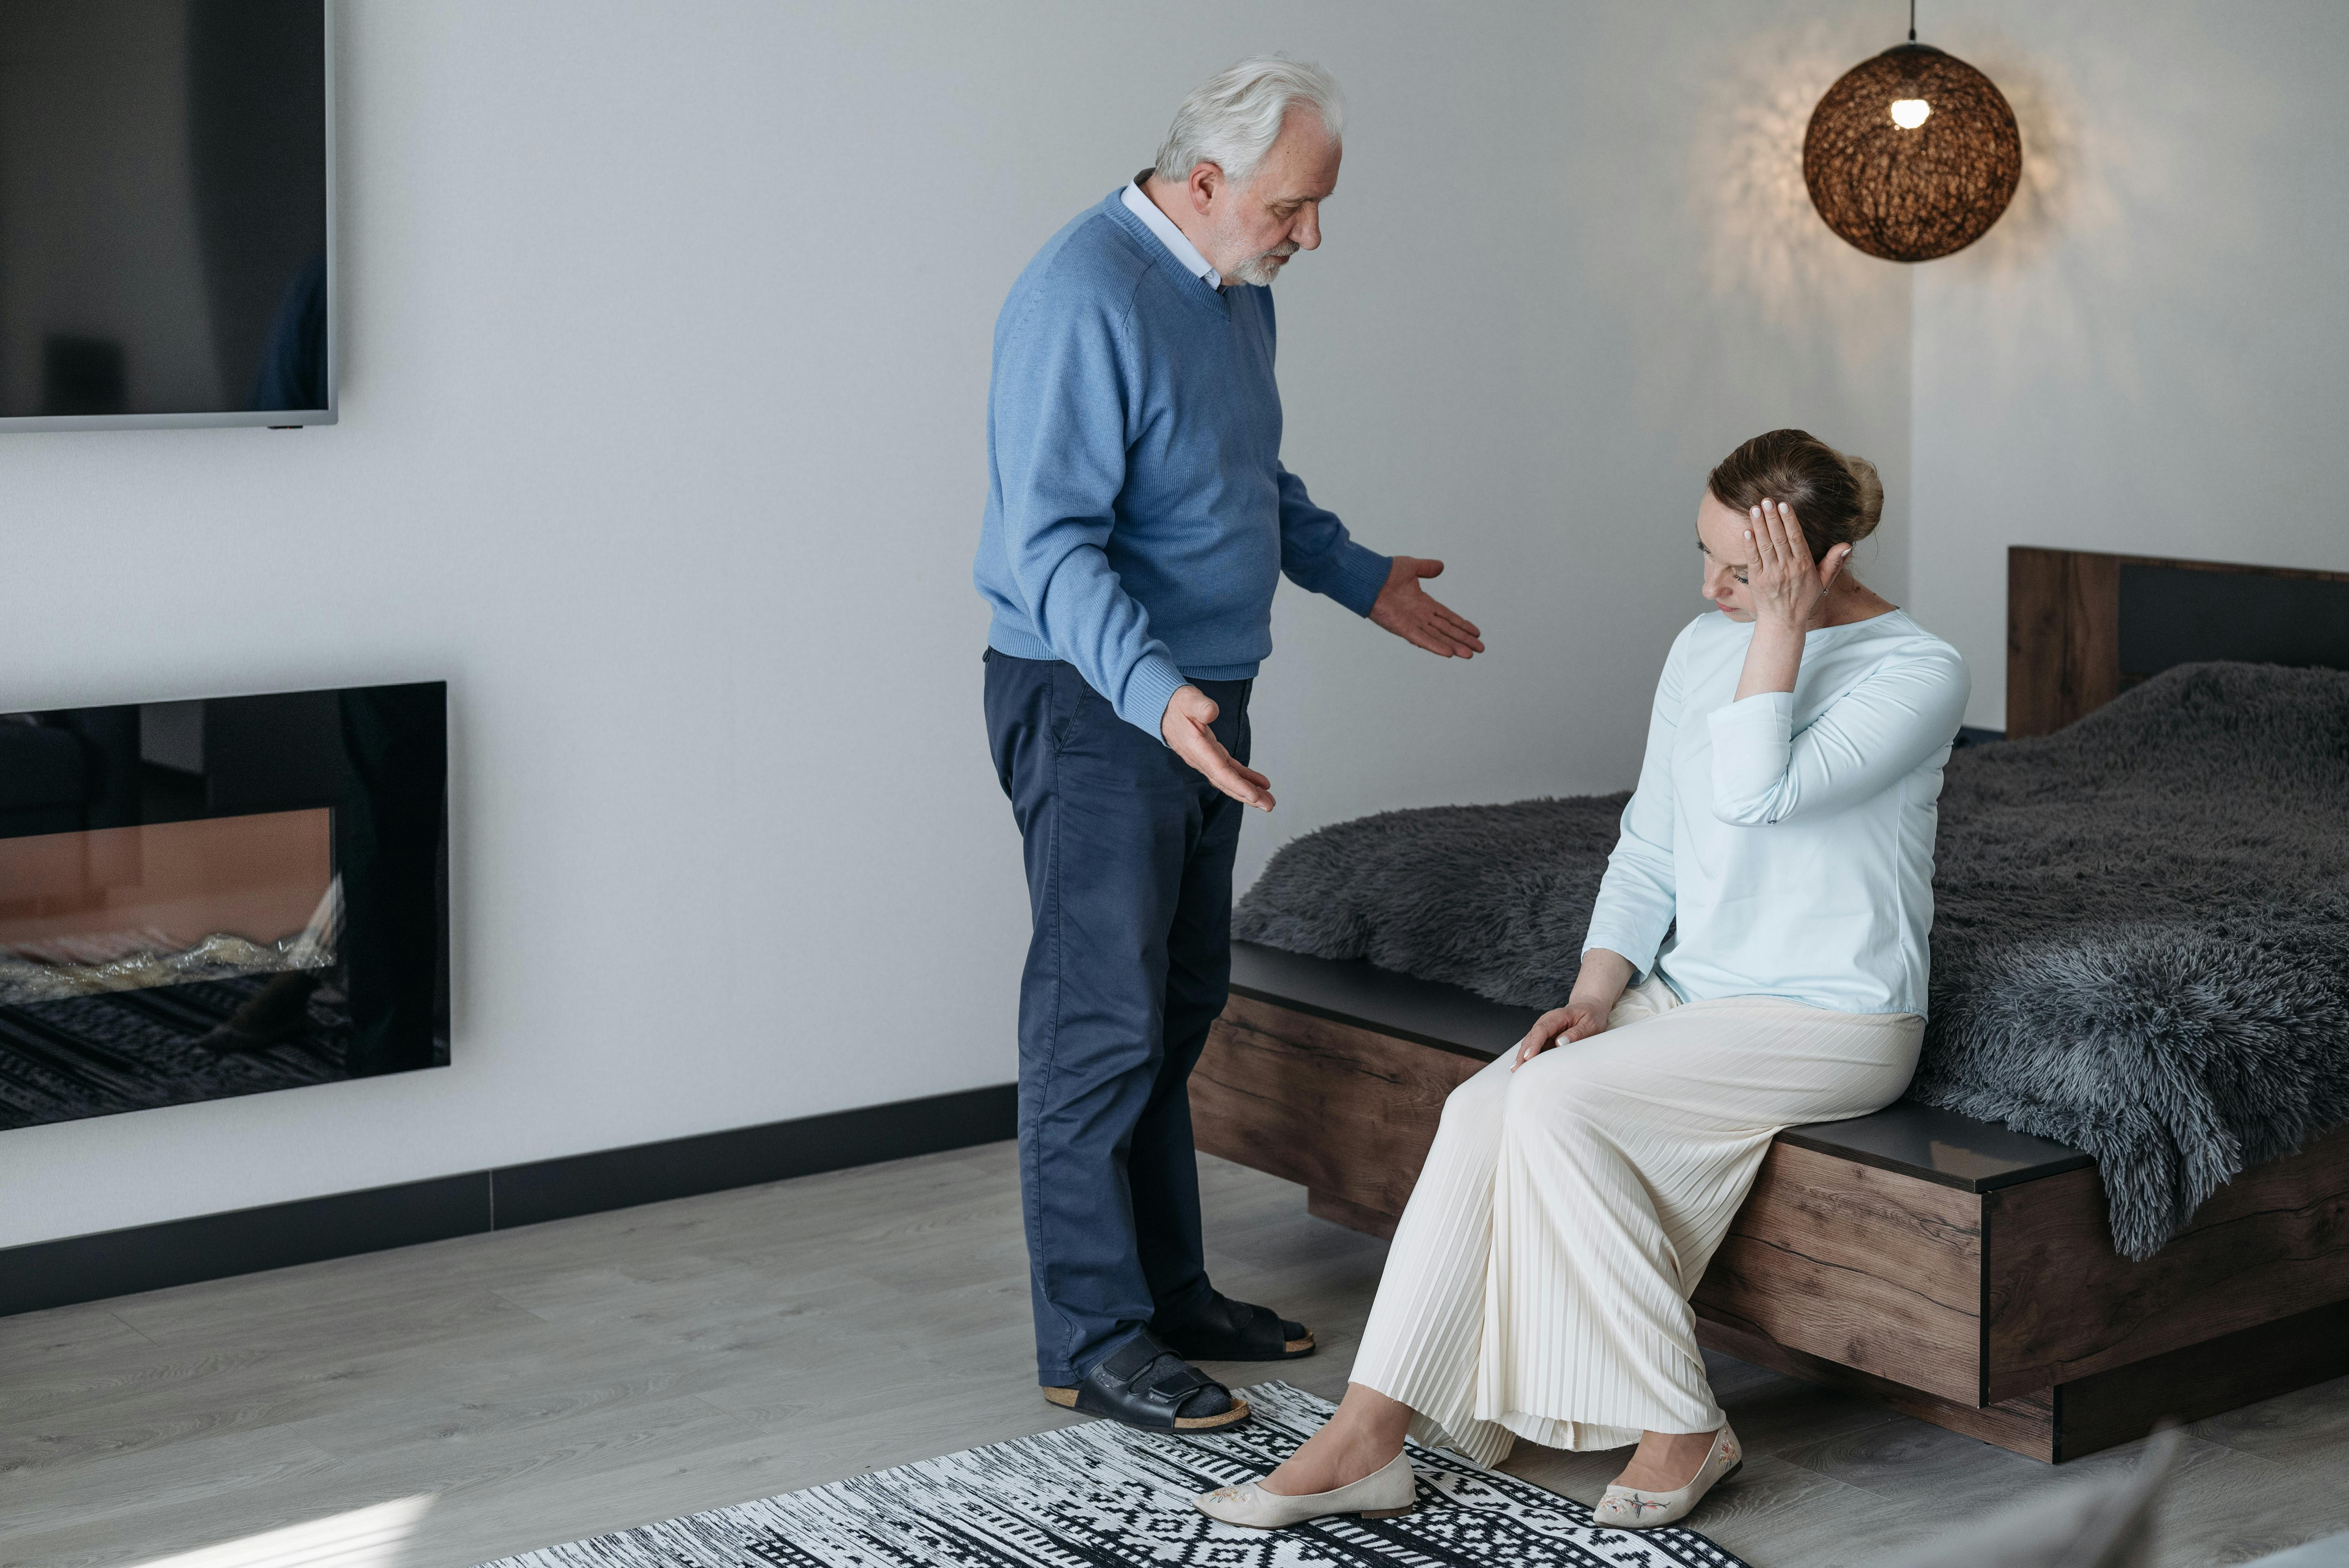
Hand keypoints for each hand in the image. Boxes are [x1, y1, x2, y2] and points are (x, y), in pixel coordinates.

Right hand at [1161, 684, 1274, 810]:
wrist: (1164, 710)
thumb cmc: (1177, 704)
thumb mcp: (1188, 699)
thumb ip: (1200, 706)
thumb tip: (1211, 712)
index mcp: (1197, 748)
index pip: (1219, 771)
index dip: (1237, 785)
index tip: (1254, 796)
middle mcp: (1202, 759)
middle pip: (1226, 782)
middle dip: (1247, 796)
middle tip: (1268, 806)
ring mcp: (1207, 760)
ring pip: (1229, 780)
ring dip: (1249, 792)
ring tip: (1268, 802)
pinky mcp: (1213, 756)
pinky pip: (1230, 771)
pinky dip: (1246, 778)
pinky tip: (1261, 784)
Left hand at [1370, 557, 1484, 658]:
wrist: (1368, 577)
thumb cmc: (1384, 572)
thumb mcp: (1411, 567)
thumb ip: (1426, 568)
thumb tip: (1441, 567)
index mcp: (1423, 603)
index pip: (1447, 616)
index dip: (1462, 624)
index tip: (1476, 632)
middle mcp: (1419, 615)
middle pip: (1446, 630)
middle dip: (1463, 639)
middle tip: (1479, 649)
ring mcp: (1411, 623)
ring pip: (1437, 637)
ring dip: (1454, 645)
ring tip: (1469, 655)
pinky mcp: (1402, 627)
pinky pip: (1421, 638)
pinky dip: (1434, 646)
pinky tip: (1448, 653)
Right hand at [1512, 997, 1609, 1068]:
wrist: (1589, 1007)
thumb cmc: (1591, 1015)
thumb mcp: (1590, 1024)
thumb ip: (1576, 1033)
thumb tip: (1560, 1043)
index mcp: (1557, 1016)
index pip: (1541, 1030)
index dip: (1534, 1044)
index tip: (1529, 1057)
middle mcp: (1547, 1022)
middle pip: (1531, 1037)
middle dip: (1523, 1053)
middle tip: (1517, 1069)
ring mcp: (1545, 1030)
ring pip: (1530, 1043)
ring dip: (1522, 1056)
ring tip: (1516, 1070)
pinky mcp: (1546, 1037)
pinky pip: (1535, 1047)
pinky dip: (1528, 1056)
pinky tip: (1522, 1066)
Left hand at [1743, 500, 1849, 634]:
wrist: (1784, 622)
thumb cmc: (1803, 600)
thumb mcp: (1823, 582)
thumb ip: (1833, 562)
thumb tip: (1847, 545)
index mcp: (1803, 565)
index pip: (1795, 537)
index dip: (1789, 520)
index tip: (1784, 505)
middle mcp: (1787, 568)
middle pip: (1779, 537)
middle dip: (1772, 517)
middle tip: (1766, 500)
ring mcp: (1771, 574)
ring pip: (1765, 545)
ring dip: (1759, 526)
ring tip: (1755, 509)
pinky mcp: (1757, 580)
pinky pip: (1753, 560)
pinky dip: (1749, 545)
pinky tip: (1746, 531)